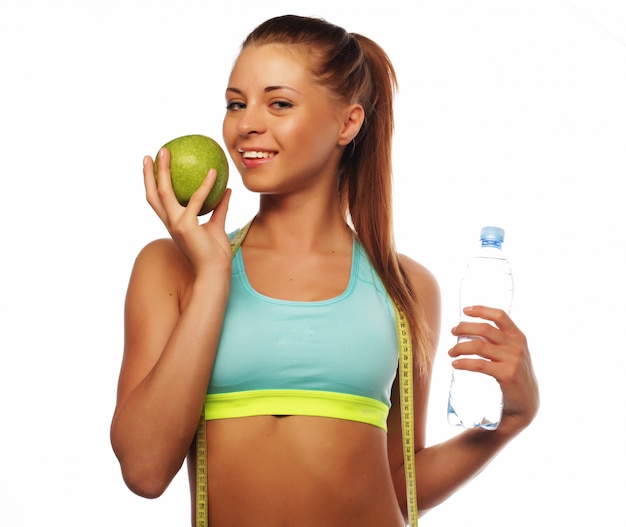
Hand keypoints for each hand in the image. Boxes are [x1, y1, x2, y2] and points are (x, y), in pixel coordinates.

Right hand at [143, 148, 231, 275]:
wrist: (215, 271)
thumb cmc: (215, 253)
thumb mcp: (217, 225)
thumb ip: (219, 207)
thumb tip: (227, 189)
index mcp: (174, 223)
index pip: (158, 200)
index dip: (152, 183)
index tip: (153, 164)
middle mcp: (170, 222)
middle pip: (153, 194)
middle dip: (150, 173)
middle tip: (153, 153)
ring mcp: (176, 224)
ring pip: (164, 193)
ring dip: (164, 171)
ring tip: (167, 152)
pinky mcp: (187, 226)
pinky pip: (197, 199)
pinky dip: (205, 185)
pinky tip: (214, 171)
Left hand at [449, 306, 538, 431]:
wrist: (527, 400)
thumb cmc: (514, 373)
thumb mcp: (512, 352)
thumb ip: (498, 340)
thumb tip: (469, 328)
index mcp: (518, 336)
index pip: (500, 316)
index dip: (481, 310)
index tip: (465, 310)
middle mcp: (517, 345)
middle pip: (485, 329)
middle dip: (464, 328)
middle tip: (452, 332)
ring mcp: (513, 359)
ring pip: (479, 346)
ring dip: (460, 347)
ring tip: (451, 352)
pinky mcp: (507, 374)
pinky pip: (479, 364)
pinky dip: (464, 362)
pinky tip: (455, 364)